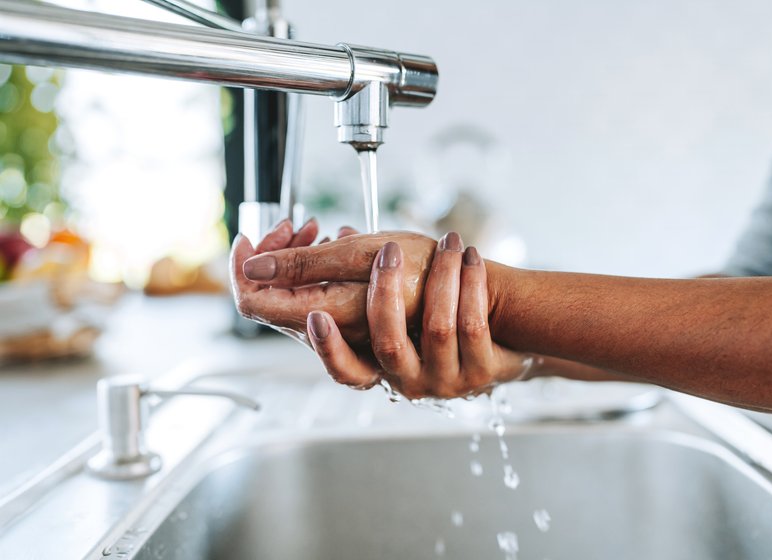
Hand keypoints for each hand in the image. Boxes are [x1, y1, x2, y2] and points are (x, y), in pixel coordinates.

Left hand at [232, 226, 440, 346]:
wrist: (472, 298)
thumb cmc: (425, 275)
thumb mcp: (361, 255)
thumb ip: (304, 264)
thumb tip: (253, 267)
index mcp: (322, 315)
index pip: (253, 301)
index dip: (242, 268)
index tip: (250, 235)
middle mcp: (328, 332)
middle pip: (271, 298)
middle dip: (276, 252)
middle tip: (304, 224)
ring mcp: (341, 331)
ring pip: (294, 297)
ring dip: (298, 258)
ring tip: (322, 230)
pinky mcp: (355, 324)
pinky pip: (320, 299)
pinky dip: (319, 270)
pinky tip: (338, 245)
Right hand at [304, 234, 533, 397]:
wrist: (509, 341)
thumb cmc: (448, 317)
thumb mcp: (409, 306)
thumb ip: (374, 279)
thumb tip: (341, 235)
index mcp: (385, 368)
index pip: (348, 372)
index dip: (330, 348)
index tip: (317, 315)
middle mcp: (413, 381)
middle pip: (390, 344)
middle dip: (386, 292)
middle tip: (389, 251)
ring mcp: (449, 380)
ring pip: (438, 327)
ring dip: (442, 276)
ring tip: (449, 242)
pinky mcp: (484, 372)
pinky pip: (472, 324)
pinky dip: (471, 284)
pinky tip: (471, 258)